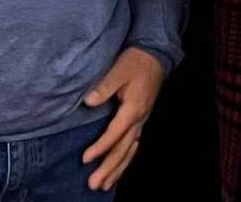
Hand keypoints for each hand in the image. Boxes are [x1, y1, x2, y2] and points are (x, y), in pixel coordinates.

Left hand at [82, 47, 164, 190]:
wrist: (155, 55)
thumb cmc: (135, 62)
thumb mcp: (119, 69)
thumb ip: (104, 86)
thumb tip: (88, 102)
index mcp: (133, 108)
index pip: (114, 133)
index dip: (100, 147)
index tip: (85, 159)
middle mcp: (139, 118)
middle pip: (123, 149)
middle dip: (109, 168)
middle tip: (94, 184)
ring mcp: (141, 120)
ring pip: (130, 150)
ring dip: (117, 169)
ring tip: (105, 185)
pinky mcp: (141, 119)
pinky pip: (134, 145)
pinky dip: (126, 159)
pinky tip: (120, 168)